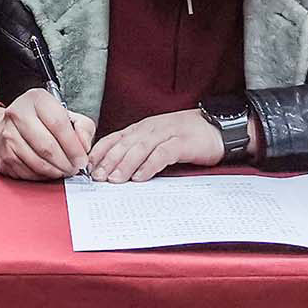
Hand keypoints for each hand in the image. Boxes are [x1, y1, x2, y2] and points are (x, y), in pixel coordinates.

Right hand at [0, 88, 93, 180]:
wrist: (9, 127)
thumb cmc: (42, 122)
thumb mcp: (67, 115)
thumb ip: (83, 127)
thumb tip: (84, 147)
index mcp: (37, 99)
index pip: (58, 124)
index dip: (73, 146)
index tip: (81, 159)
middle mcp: (18, 113)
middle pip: (47, 146)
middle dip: (65, 163)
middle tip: (74, 169)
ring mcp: (7, 134)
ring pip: (37, 162)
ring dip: (54, 172)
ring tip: (63, 171)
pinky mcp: (3, 153)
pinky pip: (27, 171)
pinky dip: (41, 176)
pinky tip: (48, 172)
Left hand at [88, 108, 225, 182]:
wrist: (218, 127)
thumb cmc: (186, 136)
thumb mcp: (158, 140)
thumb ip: (139, 149)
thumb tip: (116, 168)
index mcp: (142, 128)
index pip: (115, 138)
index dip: (100, 152)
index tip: (88, 167)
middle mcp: (151, 128)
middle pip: (124, 144)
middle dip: (108, 161)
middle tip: (97, 178)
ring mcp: (167, 133)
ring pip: (140, 148)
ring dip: (125, 164)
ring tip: (114, 180)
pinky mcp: (183, 142)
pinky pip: (163, 154)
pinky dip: (150, 165)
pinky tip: (141, 177)